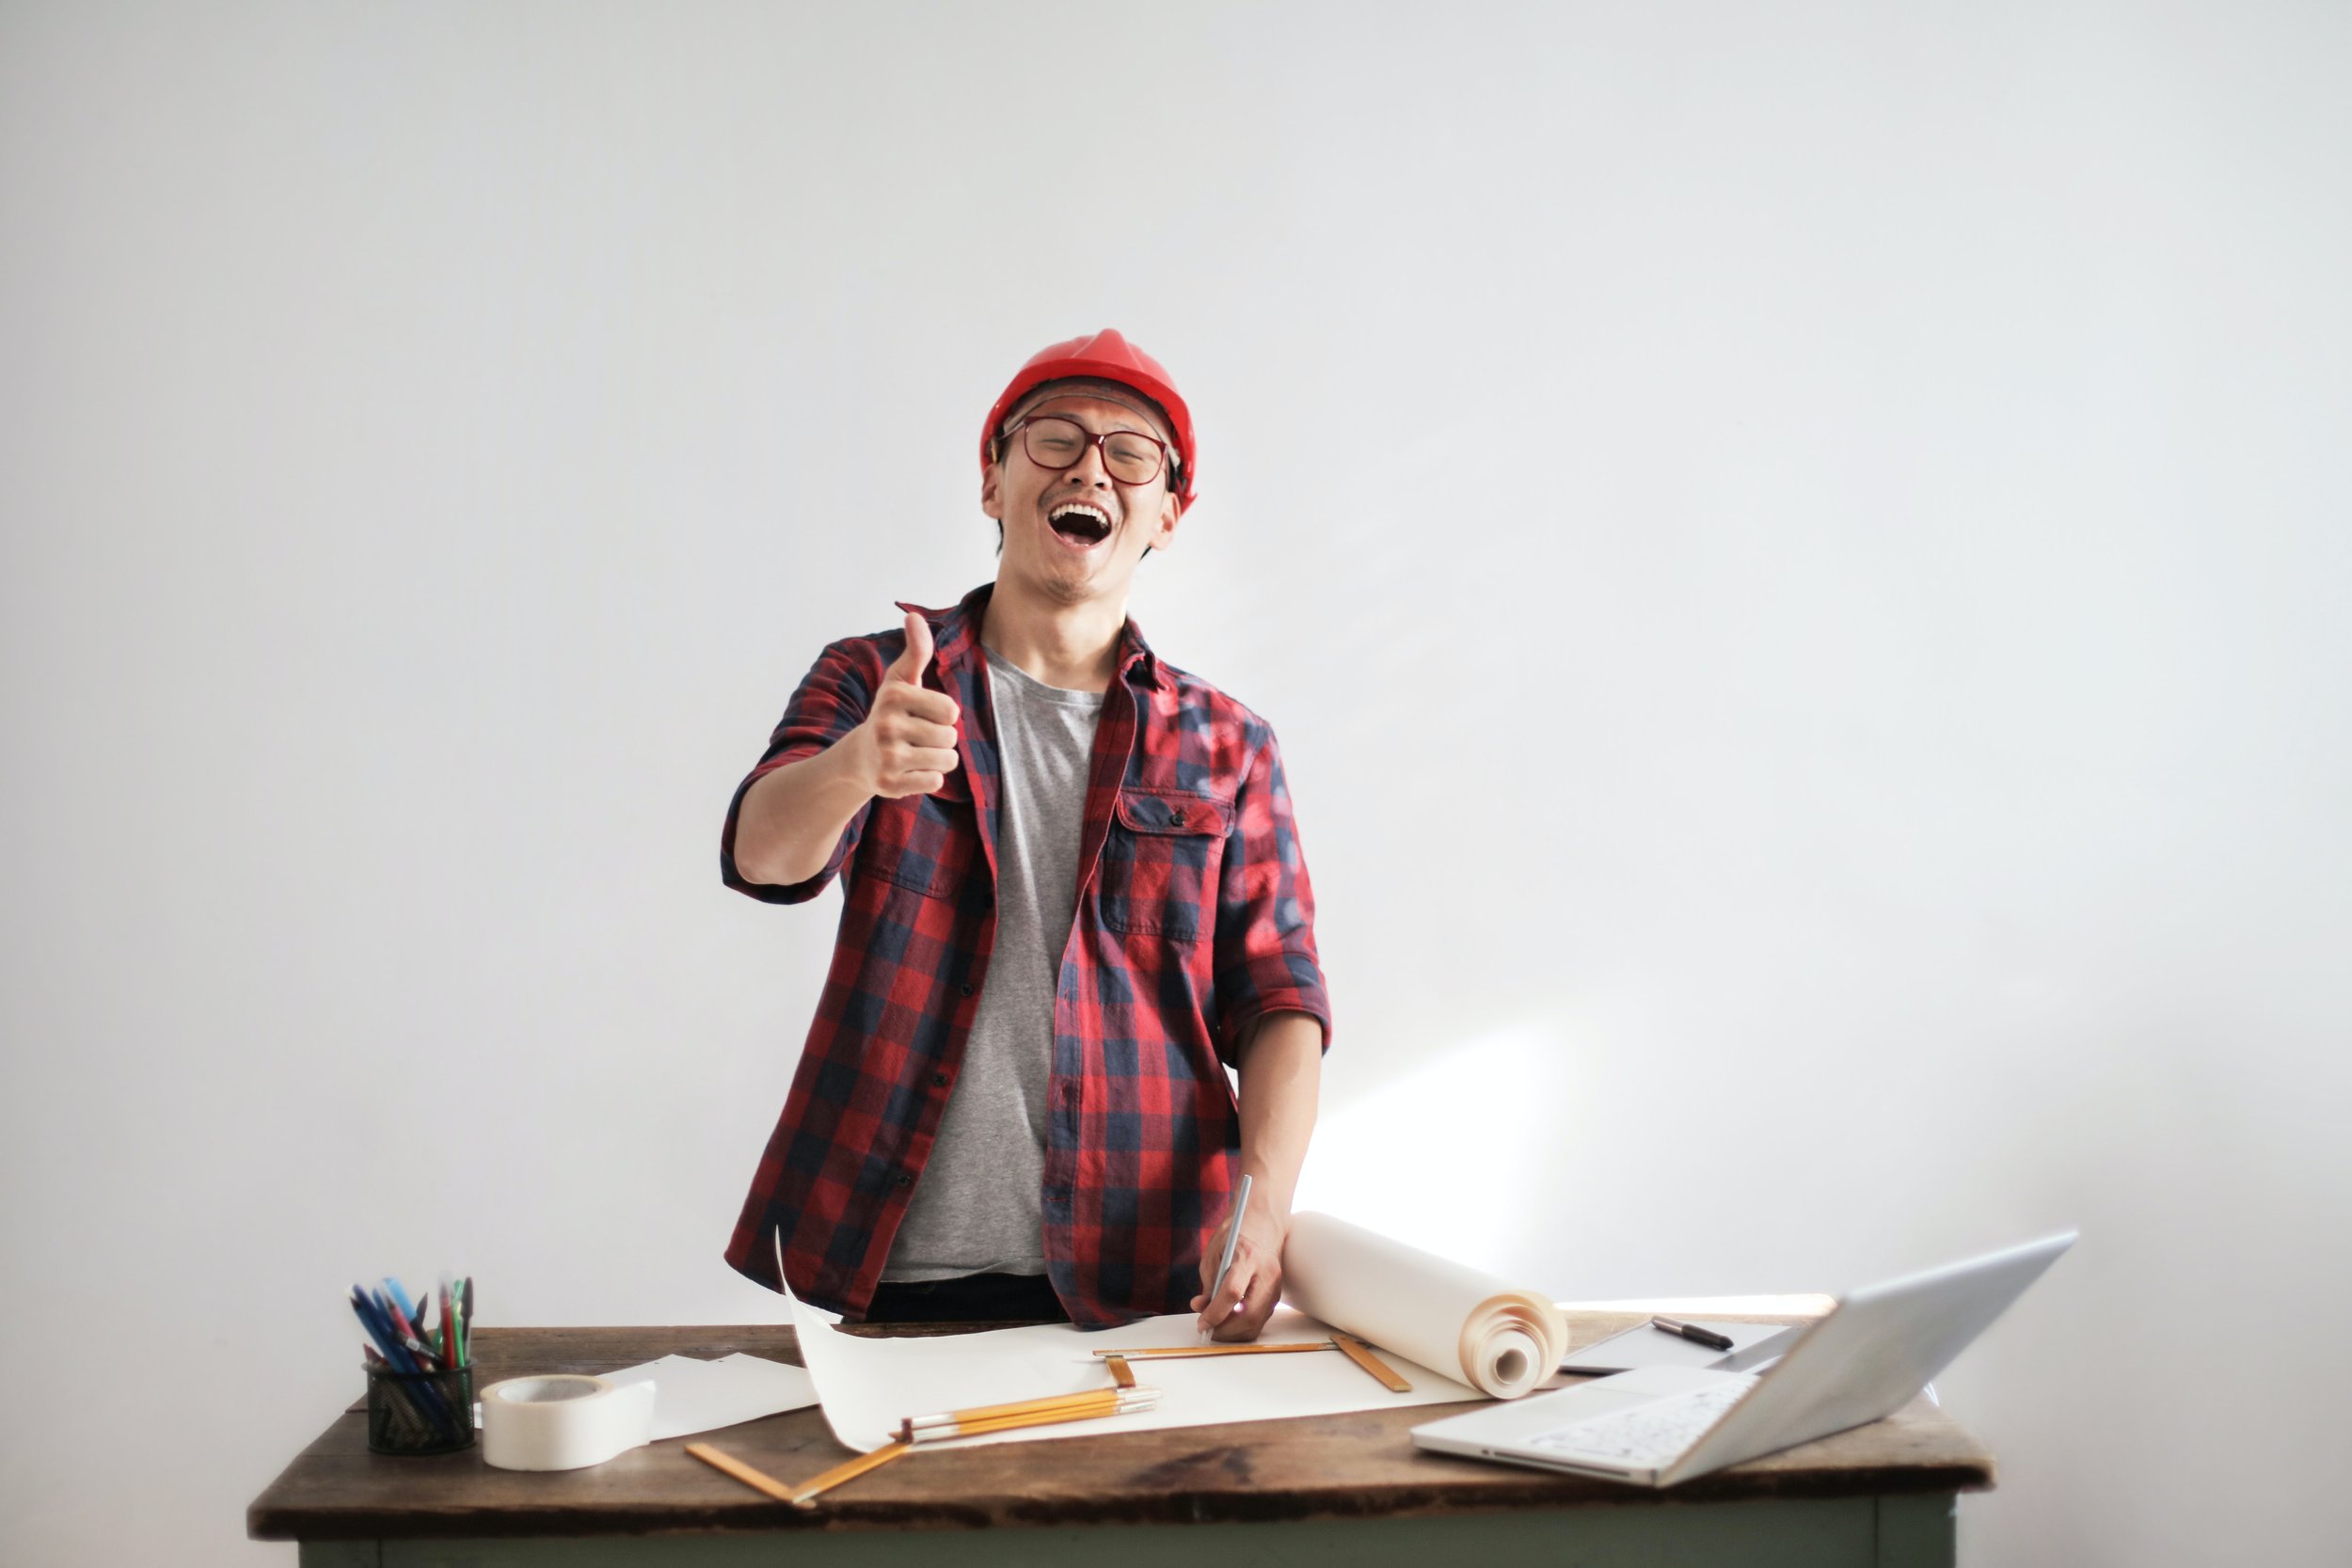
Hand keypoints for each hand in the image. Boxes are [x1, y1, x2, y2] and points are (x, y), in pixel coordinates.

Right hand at [853, 611, 960, 798]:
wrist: (860, 758)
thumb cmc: (890, 713)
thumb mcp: (901, 680)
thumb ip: (916, 650)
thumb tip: (914, 615)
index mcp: (894, 696)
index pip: (951, 711)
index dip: (944, 715)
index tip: (924, 715)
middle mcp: (887, 726)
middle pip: (951, 737)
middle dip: (942, 739)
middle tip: (918, 737)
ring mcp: (887, 758)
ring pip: (947, 760)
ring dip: (939, 759)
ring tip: (916, 753)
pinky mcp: (890, 785)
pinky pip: (936, 782)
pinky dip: (929, 778)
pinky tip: (909, 770)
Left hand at [1189, 1187, 1286, 1340]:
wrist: (1263, 1226)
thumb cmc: (1235, 1237)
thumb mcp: (1214, 1254)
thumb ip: (1208, 1283)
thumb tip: (1201, 1308)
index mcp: (1248, 1257)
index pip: (1233, 1293)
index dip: (1215, 1313)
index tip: (1202, 1323)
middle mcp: (1267, 1274)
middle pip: (1249, 1315)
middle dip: (1225, 1330)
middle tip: (1208, 1330)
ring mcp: (1275, 1287)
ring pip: (1256, 1323)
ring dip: (1234, 1332)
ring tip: (1216, 1325)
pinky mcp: (1277, 1296)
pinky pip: (1260, 1321)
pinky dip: (1243, 1327)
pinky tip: (1230, 1320)